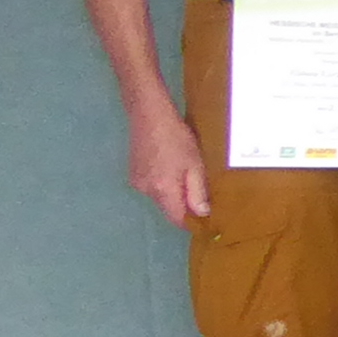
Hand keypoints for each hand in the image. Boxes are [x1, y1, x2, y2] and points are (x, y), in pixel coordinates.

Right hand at [128, 105, 210, 227]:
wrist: (149, 114)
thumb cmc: (176, 137)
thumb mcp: (194, 164)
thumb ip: (197, 191)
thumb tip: (202, 213)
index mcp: (162, 190)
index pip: (176, 218)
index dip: (190, 221)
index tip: (205, 218)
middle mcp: (145, 190)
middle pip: (167, 207)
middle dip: (183, 203)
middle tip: (200, 190)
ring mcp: (136, 181)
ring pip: (159, 196)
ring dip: (172, 191)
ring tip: (184, 172)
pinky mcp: (132, 172)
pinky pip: (151, 185)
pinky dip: (162, 182)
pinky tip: (169, 165)